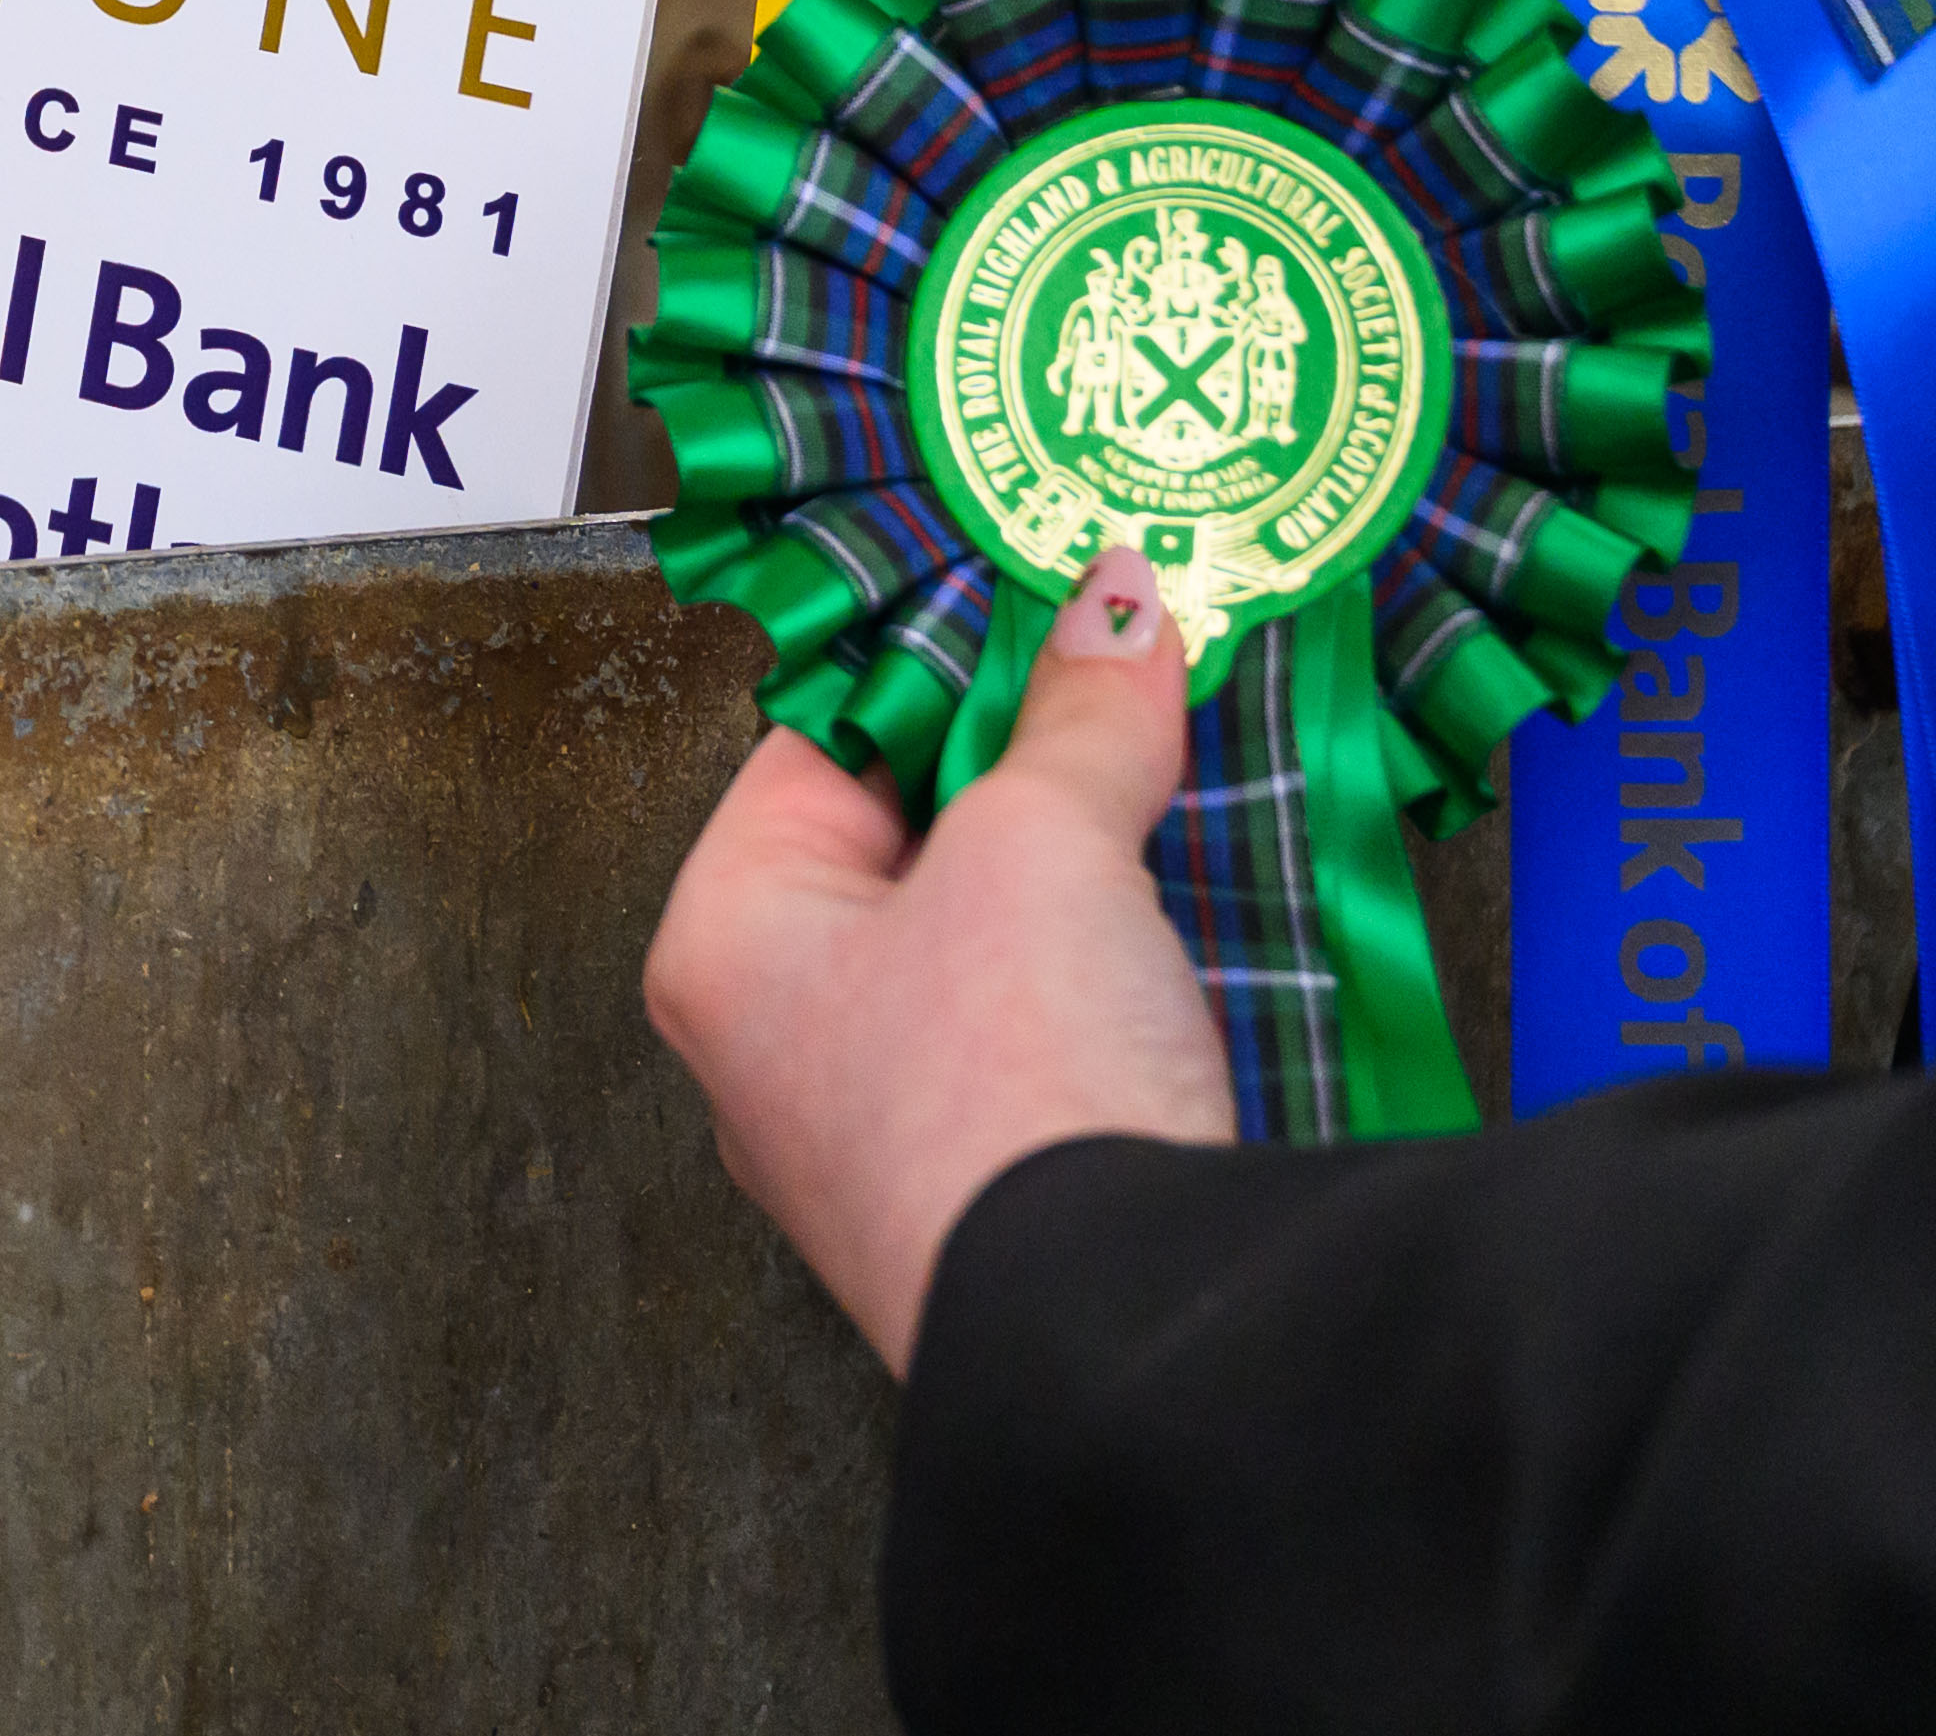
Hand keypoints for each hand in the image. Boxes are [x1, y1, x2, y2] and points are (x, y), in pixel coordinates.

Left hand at [641, 553, 1234, 1373]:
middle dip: (1034, 774)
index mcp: (723, 944)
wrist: (1126, 1331)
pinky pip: (1064, 1037)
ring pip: (1001, 943)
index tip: (1039, 604)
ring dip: (1098, 875)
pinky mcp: (1009, 1190)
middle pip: (916, 842)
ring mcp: (894, 1129)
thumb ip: (1078, 714)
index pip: (820, 741)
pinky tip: (1211, 925)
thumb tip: (1112, 607)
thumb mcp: (1042, 846)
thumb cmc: (1006, 1101)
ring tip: (1185, 788)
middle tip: (1129, 688)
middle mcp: (782, 1044)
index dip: (943, 666)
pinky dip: (1134, 976)